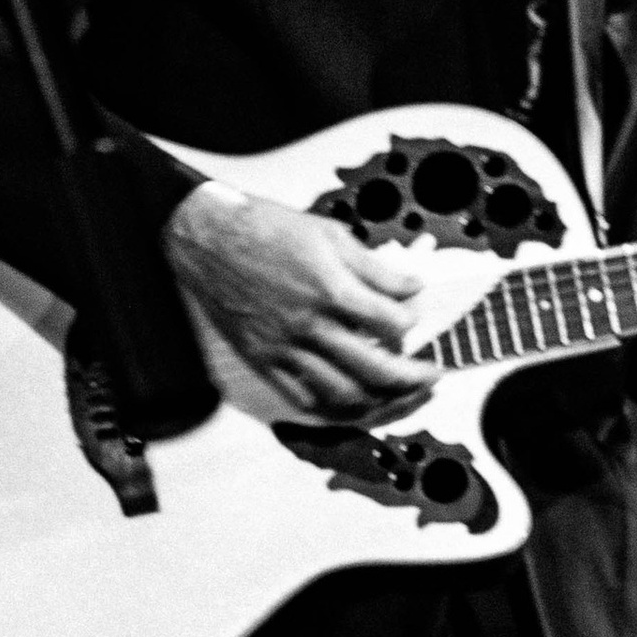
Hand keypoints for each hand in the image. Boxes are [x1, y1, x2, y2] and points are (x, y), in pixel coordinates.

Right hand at [165, 183, 429, 418]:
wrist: (207, 238)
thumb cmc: (266, 229)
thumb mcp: (330, 234)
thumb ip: (375, 267)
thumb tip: (412, 287)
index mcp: (332, 290)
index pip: (393, 323)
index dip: (414, 321)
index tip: (415, 315)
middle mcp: (311, 326)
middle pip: (377, 371)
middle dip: (413, 378)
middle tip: (430, 375)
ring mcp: (285, 349)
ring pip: (344, 395)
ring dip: (380, 401)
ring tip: (398, 394)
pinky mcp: (263, 361)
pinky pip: (304, 399)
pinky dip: (334, 408)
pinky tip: (351, 400)